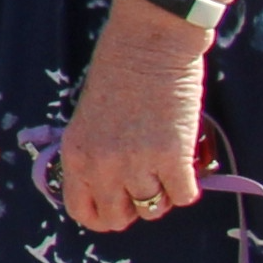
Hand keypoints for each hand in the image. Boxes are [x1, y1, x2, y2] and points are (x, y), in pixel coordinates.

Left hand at [52, 15, 213, 236]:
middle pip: (119, 218)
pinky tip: (184, 161)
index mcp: (75, 154)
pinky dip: (187, 184)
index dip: (101, 214)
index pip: (82, 211)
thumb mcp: (88, 118)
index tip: (116, 205)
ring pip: (153, 208)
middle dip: (133, 207)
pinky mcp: (174, 159)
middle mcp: (102, 166)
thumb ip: (94, 154)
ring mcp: (138, 164)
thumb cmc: (118, 73)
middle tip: (146, 185)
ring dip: (162, 192)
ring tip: (164, 165)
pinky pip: (184, 196)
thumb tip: (110, 186)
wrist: (149, 44)